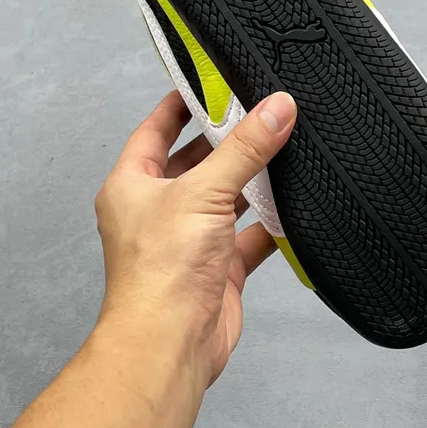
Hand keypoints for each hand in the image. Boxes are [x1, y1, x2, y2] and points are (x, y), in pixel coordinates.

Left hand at [95, 89, 296, 385]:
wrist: (170, 345)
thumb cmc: (163, 268)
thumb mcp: (204, 191)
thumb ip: (244, 149)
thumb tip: (277, 107)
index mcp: (133, 185)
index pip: (155, 129)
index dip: (180, 103)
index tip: (209, 82)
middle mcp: (159, 209)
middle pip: (195, 161)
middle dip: (225, 140)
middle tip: (258, 112)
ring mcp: (190, 238)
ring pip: (224, 197)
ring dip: (250, 179)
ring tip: (282, 146)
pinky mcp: (218, 266)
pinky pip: (248, 234)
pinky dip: (269, 222)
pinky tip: (293, 203)